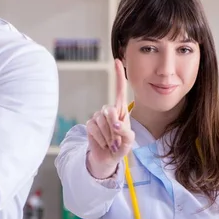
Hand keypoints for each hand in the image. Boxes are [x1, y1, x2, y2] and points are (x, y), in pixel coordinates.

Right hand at [85, 59, 134, 178]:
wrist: (108, 158)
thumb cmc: (121, 146)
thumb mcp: (129, 141)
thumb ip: (125, 131)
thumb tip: (115, 124)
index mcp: (121, 110)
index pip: (119, 90)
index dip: (118, 76)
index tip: (117, 61)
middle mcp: (108, 110)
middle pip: (109, 110)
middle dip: (113, 126)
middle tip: (117, 139)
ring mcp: (98, 117)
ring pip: (101, 121)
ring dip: (108, 136)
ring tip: (110, 142)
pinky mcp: (90, 125)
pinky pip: (93, 128)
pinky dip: (100, 138)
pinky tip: (103, 143)